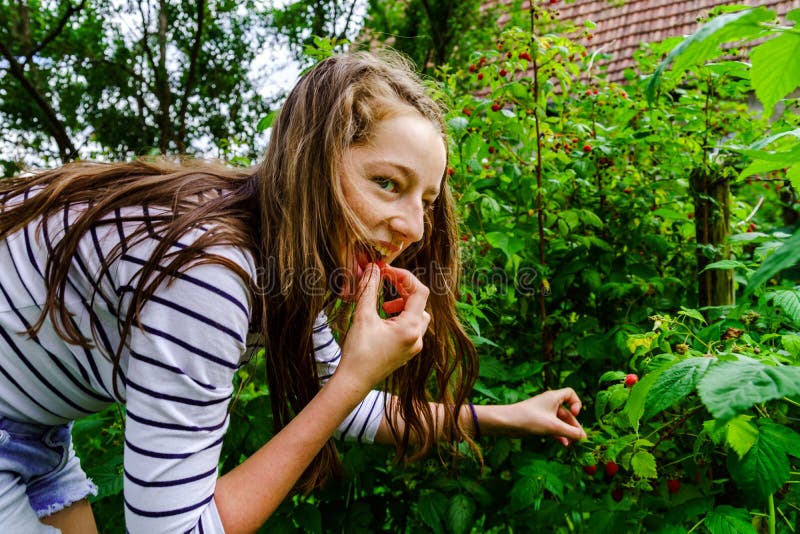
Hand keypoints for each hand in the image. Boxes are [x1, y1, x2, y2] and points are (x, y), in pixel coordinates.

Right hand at [337, 264, 429, 389]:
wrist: (354, 382)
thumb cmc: (358, 351)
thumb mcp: (363, 316)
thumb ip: (369, 289)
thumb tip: (372, 269)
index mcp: (411, 327)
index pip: (420, 291)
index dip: (405, 277)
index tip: (387, 272)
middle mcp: (417, 337)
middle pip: (420, 303)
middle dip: (403, 290)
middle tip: (386, 283)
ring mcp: (413, 347)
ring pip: (417, 316)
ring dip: (403, 305)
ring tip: (384, 306)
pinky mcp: (406, 352)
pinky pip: (411, 329)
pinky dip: (400, 318)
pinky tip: (383, 320)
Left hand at [504, 388, 586, 445]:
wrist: (506, 423)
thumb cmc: (530, 419)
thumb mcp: (553, 426)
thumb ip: (570, 432)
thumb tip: (584, 437)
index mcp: (553, 397)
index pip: (570, 393)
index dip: (576, 403)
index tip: (575, 413)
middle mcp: (549, 404)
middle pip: (567, 413)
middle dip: (574, 426)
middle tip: (581, 440)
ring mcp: (544, 414)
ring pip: (560, 422)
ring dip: (567, 432)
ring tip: (573, 445)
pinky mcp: (538, 423)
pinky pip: (553, 428)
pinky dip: (559, 435)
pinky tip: (564, 445)